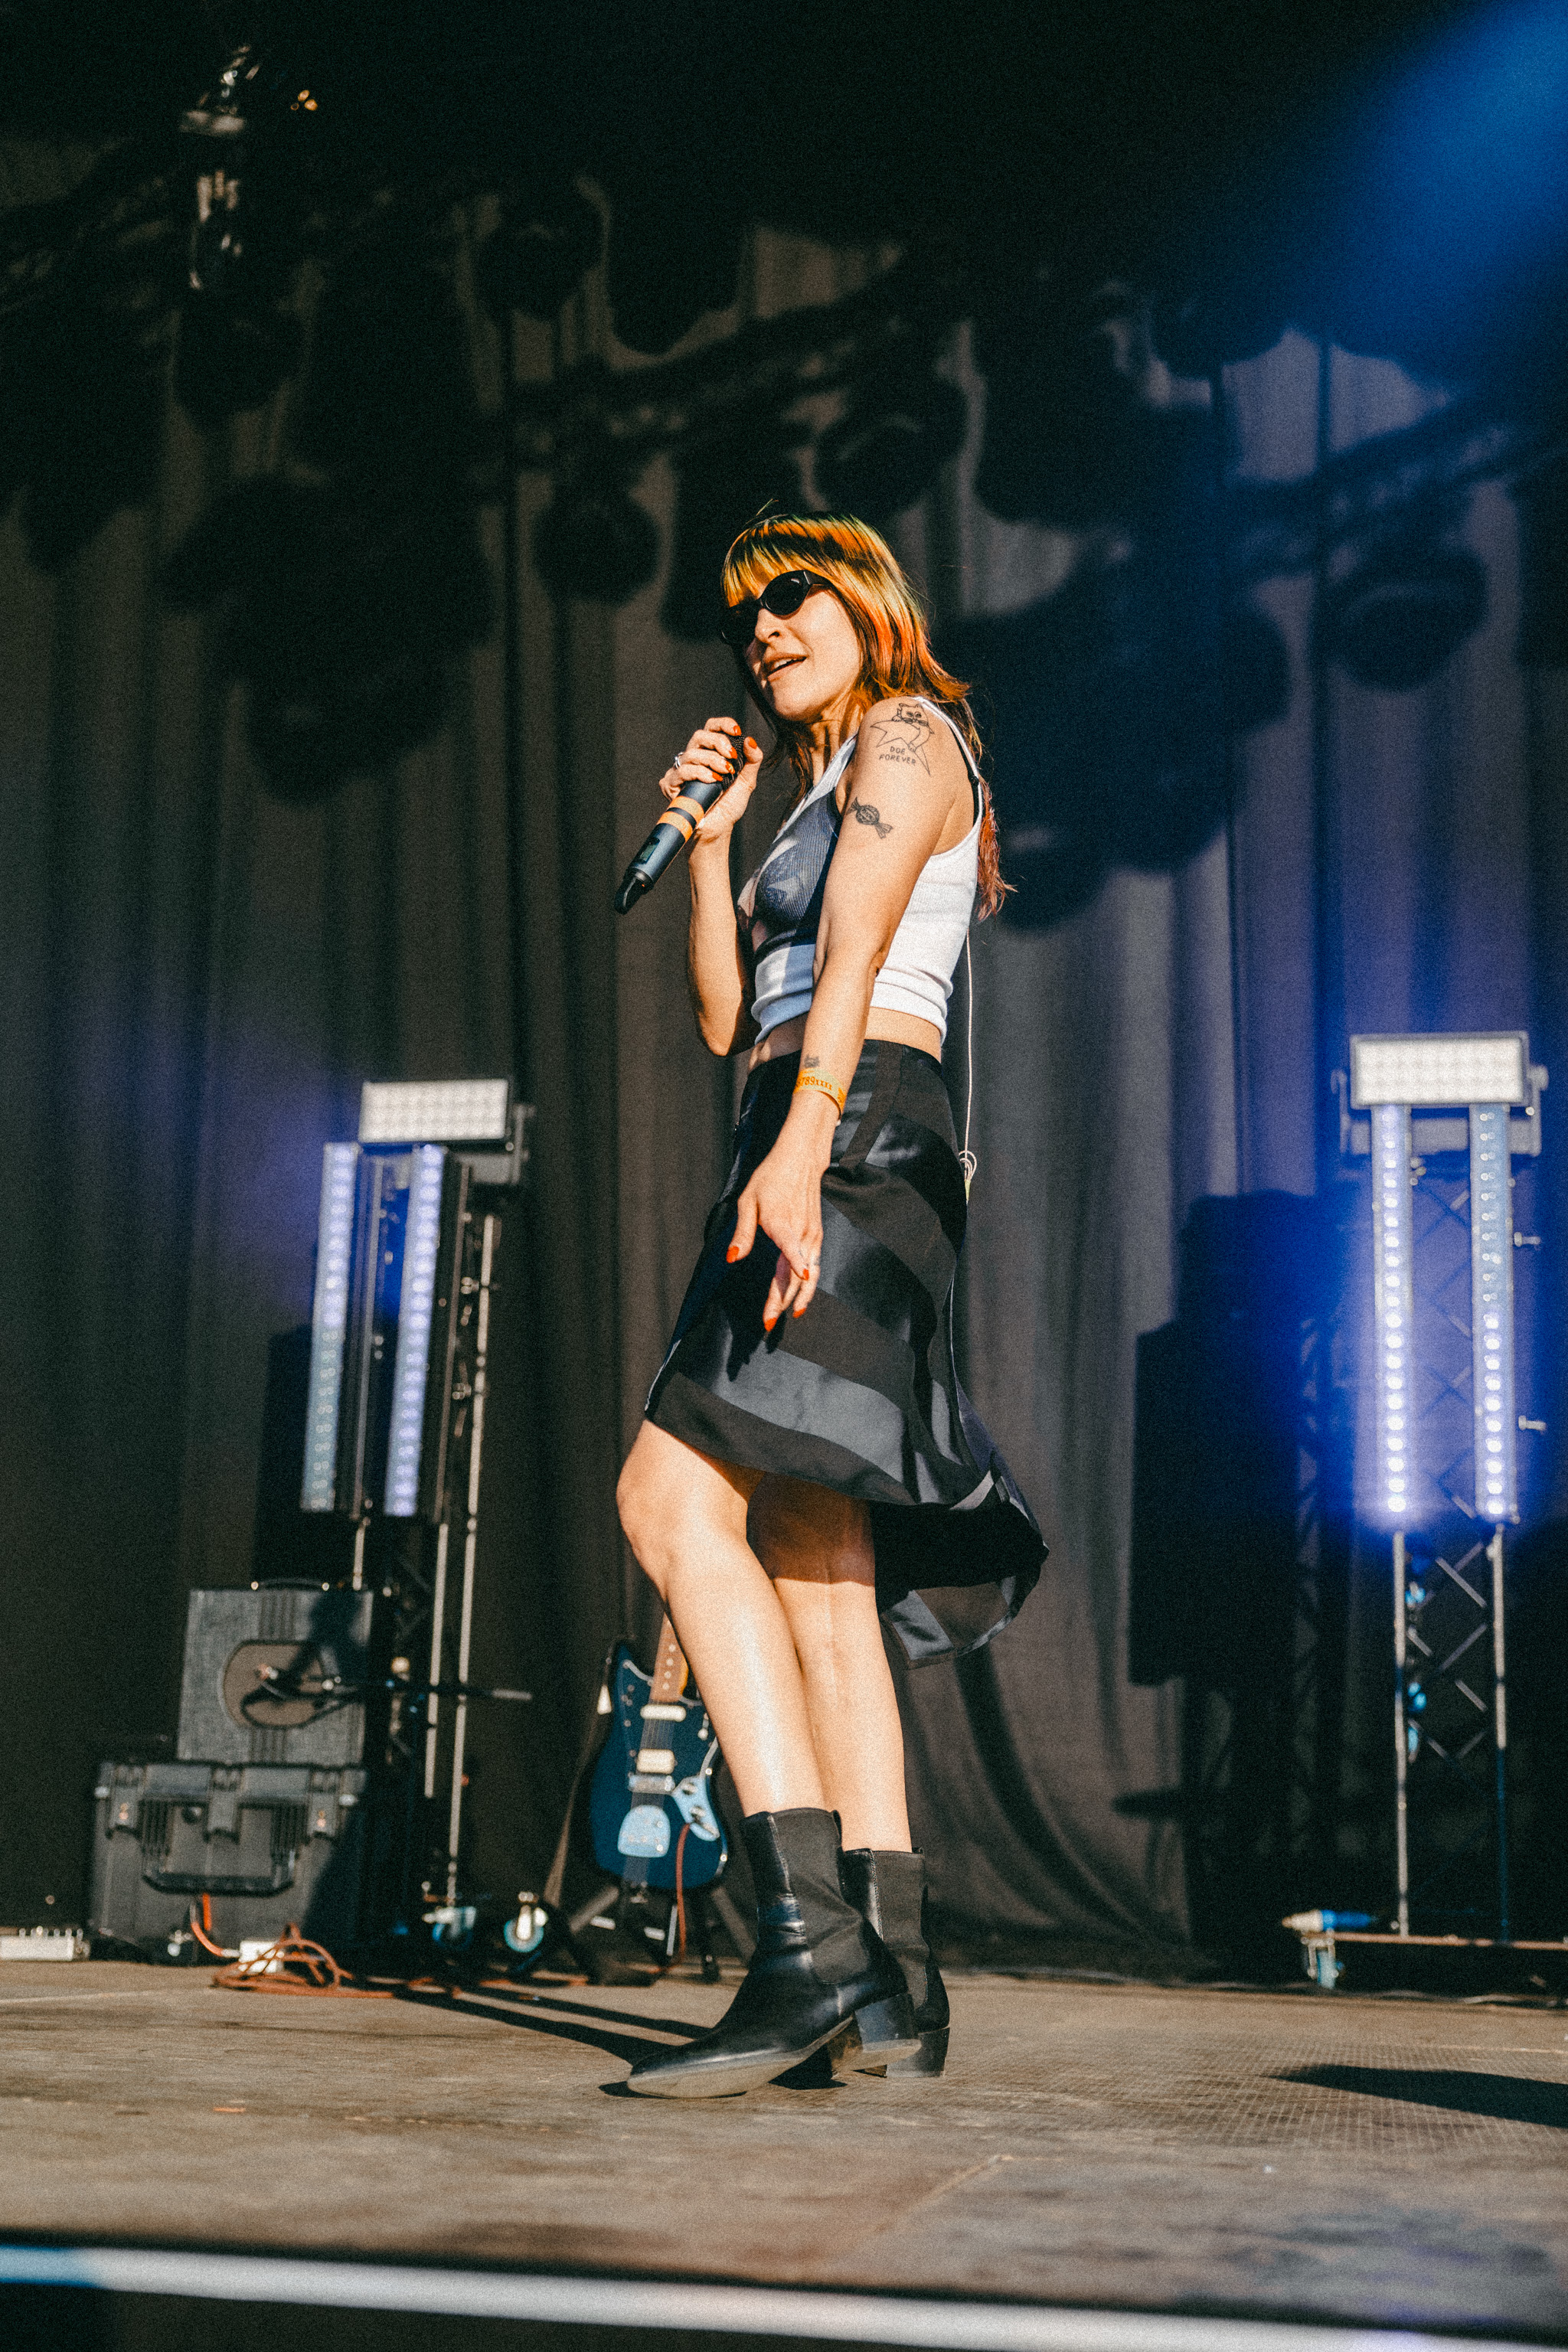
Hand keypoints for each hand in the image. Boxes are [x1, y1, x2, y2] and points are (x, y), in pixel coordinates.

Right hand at [662, 718, 760, 848]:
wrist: (718, 828)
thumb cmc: (729, 805)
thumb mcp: (747, 782)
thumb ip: (752, 761)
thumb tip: (750, 740)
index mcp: (709, 753)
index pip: (711, 728)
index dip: (723, 724)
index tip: (737, 731)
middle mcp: (693, 759)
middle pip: (699, 736)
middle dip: (718, 742)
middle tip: (731, 756)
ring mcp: (680, 771)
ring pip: (691, 753)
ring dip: (711, 760)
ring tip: (724, 774)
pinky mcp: (670, 784)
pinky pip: (681, 771)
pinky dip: (698, 773)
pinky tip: (711, 780)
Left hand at [726, 1109, 834, 1326]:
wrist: (800, 1160)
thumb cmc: (770, 1179)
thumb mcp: (747, 1201)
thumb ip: (742, 1233)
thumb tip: (733, 1258)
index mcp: (782, 1223)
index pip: (791, 1250)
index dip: (795, 1267)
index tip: (798, 1287)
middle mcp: (801, 1232)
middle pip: (795, 1274)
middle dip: (782, 1301)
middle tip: (767, 1323)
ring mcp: (811, 1235)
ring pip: (808, 1274)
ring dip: (796, 1298)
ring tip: (784, 1317)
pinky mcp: (816, 1236)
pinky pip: (813, 1265)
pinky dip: (807, 1285)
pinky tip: (799, 1298)